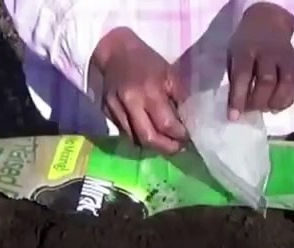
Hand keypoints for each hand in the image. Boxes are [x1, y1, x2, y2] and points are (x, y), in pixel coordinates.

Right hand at [93, 28, 187, 153]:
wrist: (115, 51)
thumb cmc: (147, 61)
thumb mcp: (169, 73)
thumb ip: (179, 97)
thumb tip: (187, 121)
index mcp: (150, 91)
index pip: (165, 124)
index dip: (178, 135)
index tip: (187, 137)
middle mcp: (131, 103)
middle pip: (148, 138)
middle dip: (166, 148)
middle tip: (177, 148)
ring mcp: (115, 109)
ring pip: (134, 140)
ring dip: (152, 145)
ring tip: (164, 143)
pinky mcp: (106, 112)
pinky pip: (124, 133)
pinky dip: (138, 137)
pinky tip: (148, 133)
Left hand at [228, 2, 293, 118]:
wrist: (268, 21)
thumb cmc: (246, 44)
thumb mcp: (233, 53)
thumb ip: (235, 77)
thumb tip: (237, 107)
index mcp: (247, 49)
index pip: (243, 75)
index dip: (238, 98)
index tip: (234, 117)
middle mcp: (268, 52)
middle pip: (266, 81)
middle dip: (258, 101)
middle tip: (251, 110)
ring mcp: (285, 57)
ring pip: (286, 83)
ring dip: (276, 102)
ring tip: (266, 109)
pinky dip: (288, 99)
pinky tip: (278, 105)